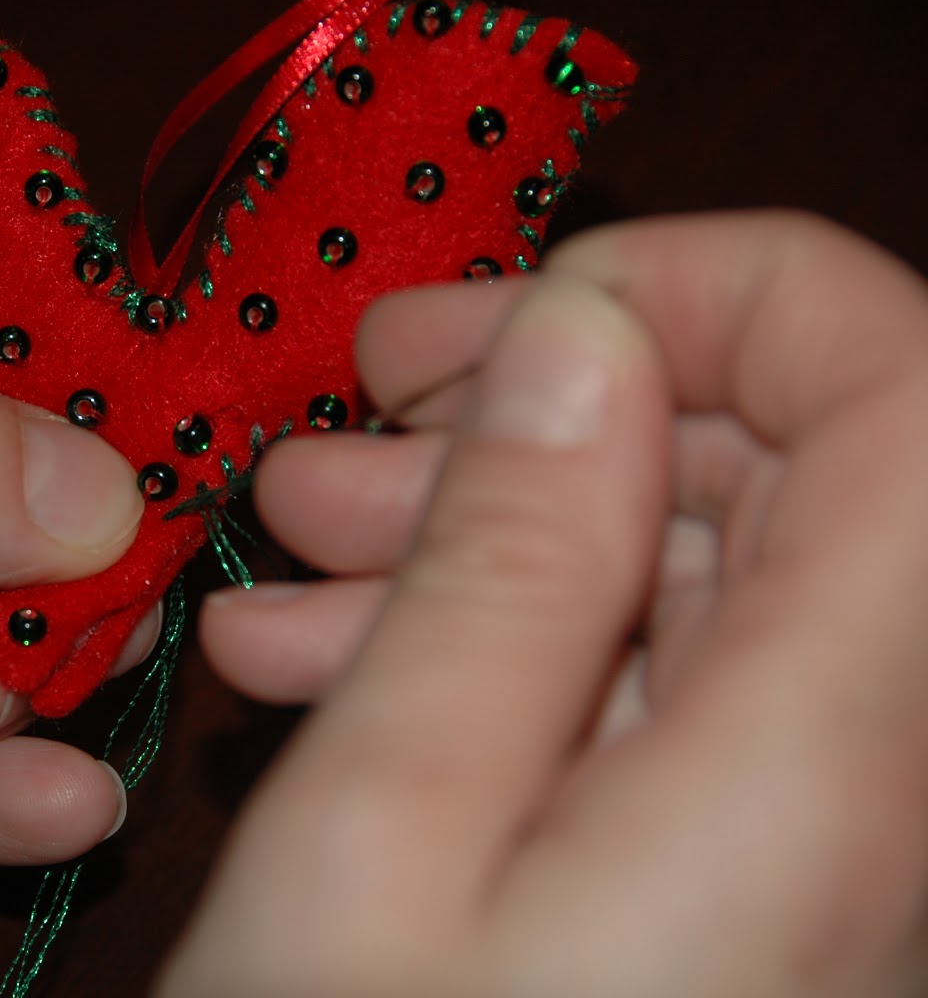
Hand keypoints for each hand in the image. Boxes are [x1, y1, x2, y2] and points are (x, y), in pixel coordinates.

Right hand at [166, 212, 927, 995]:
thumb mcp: (383, 842)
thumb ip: (504, 575)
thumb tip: (581, 346)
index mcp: (818, 764)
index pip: (906, 395)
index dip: (731, 294)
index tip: (527, 314)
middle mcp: (860, 791)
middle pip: (790, 466)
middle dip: (564, 398)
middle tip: (361, 418)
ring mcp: (797, 837)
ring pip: (696, 572)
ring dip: (499, 520)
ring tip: (297, 547)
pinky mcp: (725, 871)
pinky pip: (644, 688)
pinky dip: (494, 638)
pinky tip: (328, 656)